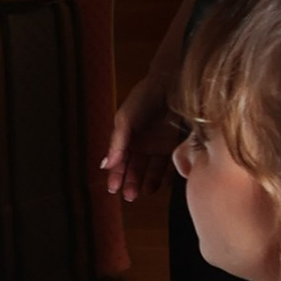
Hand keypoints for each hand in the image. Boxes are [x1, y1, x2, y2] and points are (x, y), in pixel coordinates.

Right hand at [102, 66, 177, 203]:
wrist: (172, 84)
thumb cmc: (144, 98)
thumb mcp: (125, 119)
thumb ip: (117, 142)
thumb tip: (104, 164)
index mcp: (126, 138)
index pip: (118, 162)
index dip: (115, 175)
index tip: (113, 189)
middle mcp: (142, 144)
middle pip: (134, 169)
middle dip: (131, 183)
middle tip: (130, 196)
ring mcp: (159, 145)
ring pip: (152, 170)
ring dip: (149, 182)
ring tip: (148, 191)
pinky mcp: (175, 145)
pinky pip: (171, 164)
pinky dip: (169, 175)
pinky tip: (166, 183)